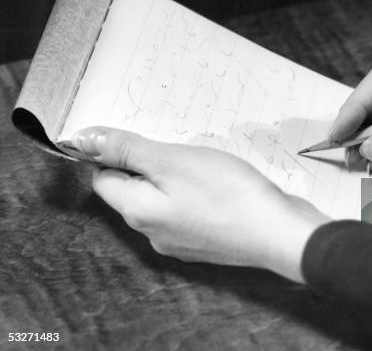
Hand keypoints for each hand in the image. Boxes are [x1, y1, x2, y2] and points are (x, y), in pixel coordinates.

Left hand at [69, 127, 329, 282]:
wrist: (279, 233)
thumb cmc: (227, 194)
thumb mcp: (172, 160)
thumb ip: (127, 149)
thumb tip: (84, 140)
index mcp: (137, 213)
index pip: (104, 179)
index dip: (115, 152)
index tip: (146, 138)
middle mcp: (153, 233)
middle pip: (135, 190)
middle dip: (152, 164)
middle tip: (183, 150)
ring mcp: (182, 241)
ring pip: (165, 199)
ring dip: (177, 177)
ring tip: (206, 166)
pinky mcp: (207, 241)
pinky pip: (189, 210)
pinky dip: (198, 193)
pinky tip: (222, 185)